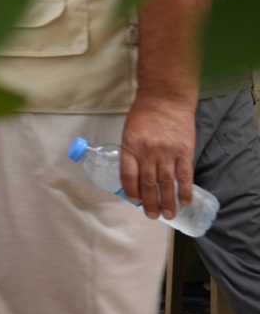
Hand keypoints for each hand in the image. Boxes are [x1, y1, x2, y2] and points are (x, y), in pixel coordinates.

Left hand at [120, 94, 196, 219]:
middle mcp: (148, 152)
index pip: (128, 175)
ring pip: (167, 183)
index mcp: (130, 146)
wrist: (166, 98)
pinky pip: (185, 176)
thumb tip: (134, 176)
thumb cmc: (144, 114)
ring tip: (168, 215)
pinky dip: (185, 191)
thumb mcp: (129, 131)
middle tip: (152, 215)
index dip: (132, 190)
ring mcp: (167, 153)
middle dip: (150, 202)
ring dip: (167, 201)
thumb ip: (131, 152)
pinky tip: (185, 202)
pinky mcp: (184, 152)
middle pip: (148, 183)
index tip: (135, 200)